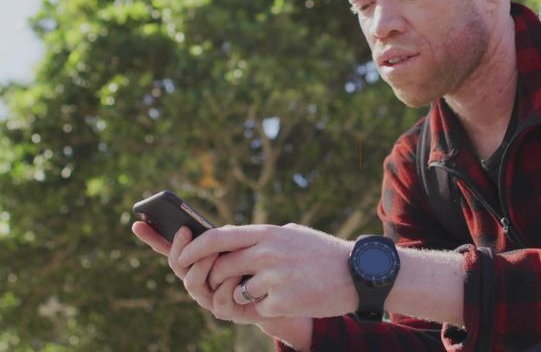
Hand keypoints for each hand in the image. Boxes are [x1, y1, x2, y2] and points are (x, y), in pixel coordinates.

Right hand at [131, 222, 265, 324]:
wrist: (272, 293)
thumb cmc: (251, 264)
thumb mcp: (235, 244)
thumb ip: (220, 238)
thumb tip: (213, 227)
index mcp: (195, 260)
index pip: (168, 248)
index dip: (151, 237)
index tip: (137, 223)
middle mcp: (195, 278)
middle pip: (177, 264)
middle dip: (179, 247)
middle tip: (185, 231)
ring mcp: (206, 296)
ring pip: (191, 282)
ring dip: (203, 264)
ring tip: (216, 252)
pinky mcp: (223, 310)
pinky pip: (218, 298)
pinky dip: (227, 283)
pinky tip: (238, 274)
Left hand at [177, 223, 355, 318]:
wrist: (357, 273)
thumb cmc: (322, 254)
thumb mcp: (289, 235)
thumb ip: (260, 238)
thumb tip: (228, 240)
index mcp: (266, 232)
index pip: (217, 236)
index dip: (195, 247)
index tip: (183, 254)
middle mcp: (266, 251)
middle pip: (220, 267)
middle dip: (215, 279)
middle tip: (220, 285)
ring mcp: (273, 277)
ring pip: (237, 290)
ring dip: (244, 295)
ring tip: (267, 291)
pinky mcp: (282, 300)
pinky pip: (258, 309)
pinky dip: (266, 308)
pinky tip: (289, 299)